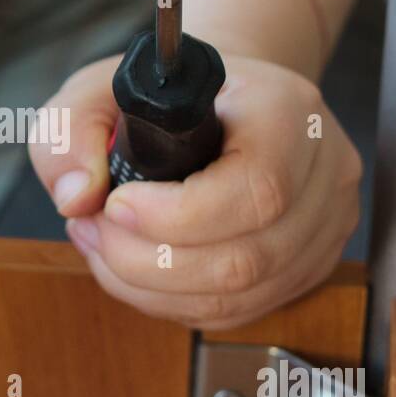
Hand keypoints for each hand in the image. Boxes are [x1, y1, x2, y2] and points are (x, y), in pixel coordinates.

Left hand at [29, 52, 360, 328]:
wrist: (226, 101)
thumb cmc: (170, 94)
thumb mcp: (103, 86)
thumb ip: (71, 129)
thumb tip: (76, 196)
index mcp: (289, 112)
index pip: (257, 189)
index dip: (178, 217)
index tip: (117, 205)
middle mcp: (322, 171)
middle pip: (246, 259)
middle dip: (149, 262)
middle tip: (93, 231)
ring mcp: (324, 225)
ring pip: (239, 296)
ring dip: (152, 287)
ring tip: (105, 246)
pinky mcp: (308, 266)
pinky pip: (237, 310)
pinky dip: (173, 301)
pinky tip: (137, 267)